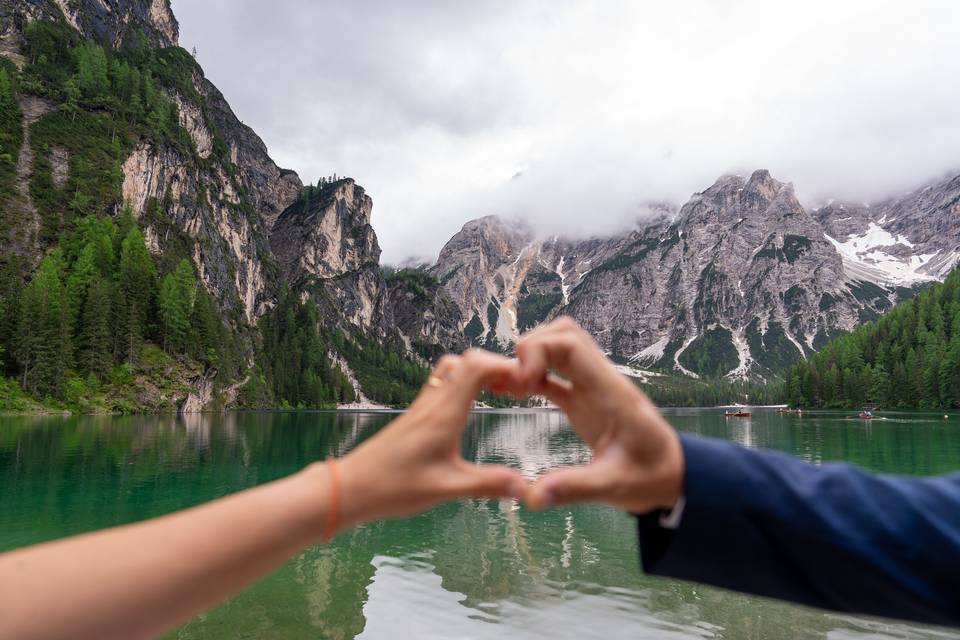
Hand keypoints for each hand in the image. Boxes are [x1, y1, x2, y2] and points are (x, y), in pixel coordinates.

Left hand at [330, 350, 528, 532]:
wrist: (351, 487)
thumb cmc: (394, 487)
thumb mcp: (447, 489)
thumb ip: (488, 485)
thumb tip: (527, 488)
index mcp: (444, 412)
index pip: (478, 366)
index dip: (507, 367)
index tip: (528, 385)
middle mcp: (433, 402)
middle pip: (468, 360)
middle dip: (499, 367)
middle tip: (520, 390)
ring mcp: (422, 406)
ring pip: (453, 369)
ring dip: (479, 372)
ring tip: (500, 394)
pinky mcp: (415, 416)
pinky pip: (442, 384)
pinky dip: (464, 384)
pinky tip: (471, 408)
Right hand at [515, 318, 683, 513]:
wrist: (672, 477)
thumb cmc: (649, 478)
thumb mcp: (614, 487)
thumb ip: (575, 488)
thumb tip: (533, 498)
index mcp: (609, 391)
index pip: (571, 344)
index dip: (538, 350)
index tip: (520, 382)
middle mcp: (600, 381)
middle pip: (563, 334)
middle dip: (530, 348)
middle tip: (512, 384)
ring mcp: (592, 388)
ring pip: (559, 347)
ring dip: (531, 358)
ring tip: (508, 388)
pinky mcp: (584, 400)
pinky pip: (556, 373)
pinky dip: (533, 375)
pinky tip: (512, 392)